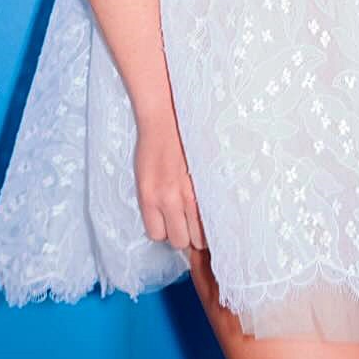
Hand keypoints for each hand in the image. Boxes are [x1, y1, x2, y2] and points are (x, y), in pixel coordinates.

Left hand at [134, 116, 205, 252]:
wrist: (166, 118)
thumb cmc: (154, 147)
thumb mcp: (144, 179)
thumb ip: (154, 204)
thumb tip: (170, 223)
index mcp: (149, 198)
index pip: (158, 236)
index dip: (164, 230)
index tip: (169, 222)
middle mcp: (169, 198)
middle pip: (180, 240)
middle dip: (183, 232)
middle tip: (186, 218)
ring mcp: (192, 192)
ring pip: (200, 235)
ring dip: (200, 228)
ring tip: (199, 212)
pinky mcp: (208, 184)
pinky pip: (214, 215)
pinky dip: (213, 215)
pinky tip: (211, 205)